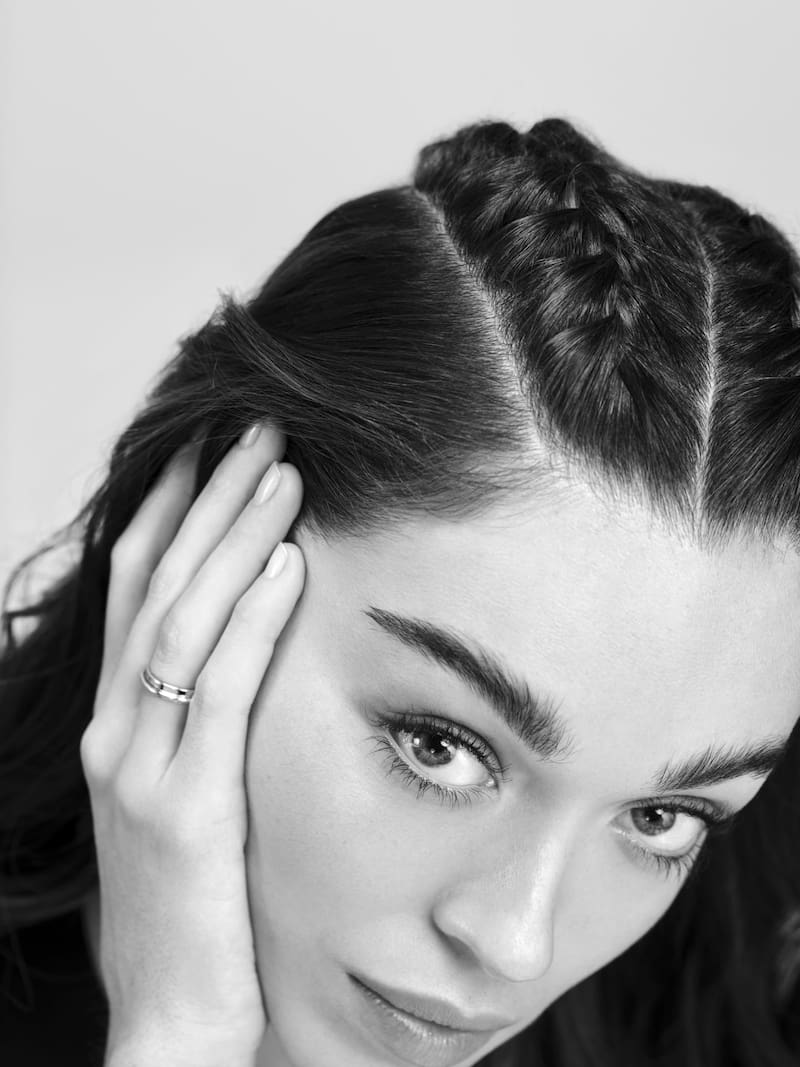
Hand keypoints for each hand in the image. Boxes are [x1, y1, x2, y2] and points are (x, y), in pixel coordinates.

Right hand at [79, 423, 304, 1065]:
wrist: (172, 1014)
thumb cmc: (192, 900)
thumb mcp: (184, 791)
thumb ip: (200, 723)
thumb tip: (253, 651)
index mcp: (115, 720)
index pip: (136, 589)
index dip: (170, 512)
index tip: (212, 449)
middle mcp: (114, 730)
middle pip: (159, 585)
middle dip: (209, 500)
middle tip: (258, 429)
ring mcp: (139, 766)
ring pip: (186, 621)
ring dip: (236, 538)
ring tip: (283, 470)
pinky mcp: (183, 807)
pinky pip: (219, 691)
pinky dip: (253, 622)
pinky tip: (290, 565)